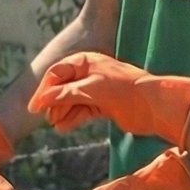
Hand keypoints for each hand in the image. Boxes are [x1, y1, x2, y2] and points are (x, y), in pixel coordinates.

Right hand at [28, 52, 189, 145]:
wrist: (154, 105)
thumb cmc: (123, 90)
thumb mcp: (91, 89)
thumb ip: (65, 94)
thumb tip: (42, 101)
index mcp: (85, 61)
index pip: (56, 73)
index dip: (44, 90)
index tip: (34, 108)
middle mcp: (89, 73)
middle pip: (62, 87)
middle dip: (53, 103)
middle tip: (47, 118)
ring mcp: (96, 89)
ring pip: (71, 101)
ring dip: (62, 112)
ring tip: (56, 124)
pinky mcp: (103, 105)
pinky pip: (82, 110)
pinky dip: (73, 118)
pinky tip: (64, 128)